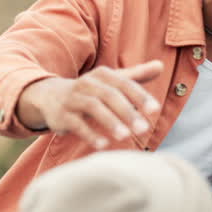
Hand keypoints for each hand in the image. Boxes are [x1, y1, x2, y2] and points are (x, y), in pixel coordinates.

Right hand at [17, 61, 162, 148]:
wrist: (50, 96)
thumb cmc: (90, 91)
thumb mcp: (111, 82)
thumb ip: (136, 76)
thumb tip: (161, 66)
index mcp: (103, 75)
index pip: (124, 84)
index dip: (139, 96)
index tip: (155, 110)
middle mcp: (87, 84)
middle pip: (109, 95)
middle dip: (127, 112)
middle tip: (144, 129)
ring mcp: (73, 99)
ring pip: (92, 108)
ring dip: (109, 122)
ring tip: (125, 137)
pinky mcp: (61, 115)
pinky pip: (76, 124)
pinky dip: (89, 134)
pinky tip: (103, 145)